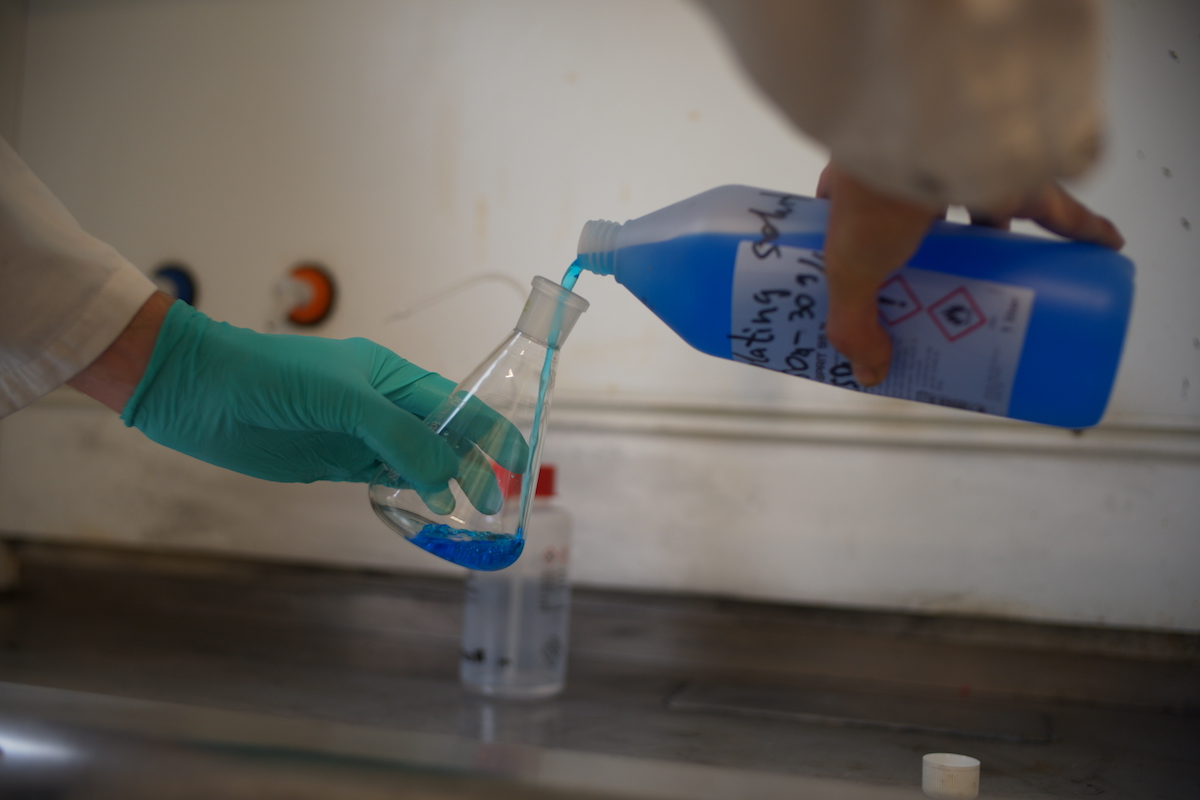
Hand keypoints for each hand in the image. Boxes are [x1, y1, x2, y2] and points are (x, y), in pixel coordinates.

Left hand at [73, 294, 525, 509]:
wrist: (197, 392)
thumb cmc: (268, 377)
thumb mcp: (343, 400)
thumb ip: (399, 435)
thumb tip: (447, 477)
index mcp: (393, 376)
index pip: (457, 404)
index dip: (491, 433)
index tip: (518, 464)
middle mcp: (383, 406)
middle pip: (445, 437)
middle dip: (475, 466)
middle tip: (494, 506)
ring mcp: (360, 436)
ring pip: (419, 463)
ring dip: (445, 485)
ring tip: (472, 516)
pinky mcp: (335, 463)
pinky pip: (386, 480)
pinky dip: (411, 496)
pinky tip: (428, 510)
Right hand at [815, 162, 1124, 386]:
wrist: (923, 137)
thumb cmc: (875, 194)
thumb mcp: (851, 273)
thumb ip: (855, 326)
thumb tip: (871, 372)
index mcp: (861, 189)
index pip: (859, 219)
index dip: (865, 248)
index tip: (875, 281)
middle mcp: (914, 174)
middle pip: (930, 223)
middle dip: (940, 254)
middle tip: (944, 293)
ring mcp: (965, 171)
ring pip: (992, 214)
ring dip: (1004, 244)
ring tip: (1010, 278)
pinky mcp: (1012, 174)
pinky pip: (1057, 208)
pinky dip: (1081, 227)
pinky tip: (1100, 247)